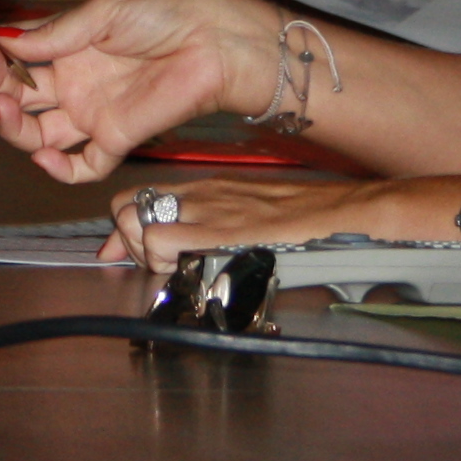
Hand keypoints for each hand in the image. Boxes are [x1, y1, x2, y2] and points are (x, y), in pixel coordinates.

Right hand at [0, 0, 279, 183]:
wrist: (218, 42)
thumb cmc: (170, 16)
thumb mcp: (104, 13)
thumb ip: (54, 34)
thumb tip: (5, 40)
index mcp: (68, 47)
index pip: (14, 55)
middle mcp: (74, 82)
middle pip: (18, 96)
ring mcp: (92, 113)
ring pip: (37, 133)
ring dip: (13, 126)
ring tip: (5, 107)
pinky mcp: (117, 139)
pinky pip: (81, 166)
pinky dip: (59, 169)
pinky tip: (45, 156)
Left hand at [103, 171, 451, 270]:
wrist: (338, 213)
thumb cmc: (304, 216)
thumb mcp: (253, 211)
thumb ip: (220, 225)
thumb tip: (195, 248)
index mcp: (208, 188)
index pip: (140, 196)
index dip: (124, 228)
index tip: (122, 250)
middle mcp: (200, 193)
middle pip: (127, 207)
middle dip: (128, 239)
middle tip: (152, 262)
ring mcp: (207, 209)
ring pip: (137, 221)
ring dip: (143, 251)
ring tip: (171, 269)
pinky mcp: (218, 229)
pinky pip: (163, 238)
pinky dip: (159, 259)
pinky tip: (186, 273)